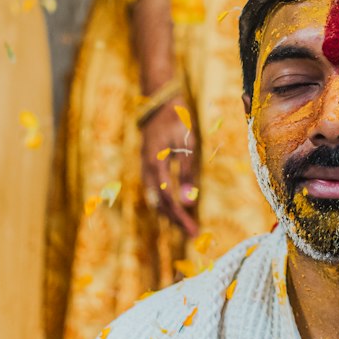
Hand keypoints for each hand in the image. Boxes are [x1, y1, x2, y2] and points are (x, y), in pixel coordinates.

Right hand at [140, 99, 198, 237]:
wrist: (159, 105)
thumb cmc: (176, 121)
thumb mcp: (186, 144)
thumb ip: (186, 172)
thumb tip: (190, 201)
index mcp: (155, 165)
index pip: (167, 199)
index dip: (180, 216)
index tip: (194, 230)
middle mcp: (146, 170)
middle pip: (159, 204)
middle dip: (175, 220)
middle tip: (192, 233)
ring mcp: (145, 168)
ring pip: (154, 199)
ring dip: (169, 213)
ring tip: (185, 225)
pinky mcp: (148, 167)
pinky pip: (154, 191)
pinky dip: (164, 203)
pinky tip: (175, 208)